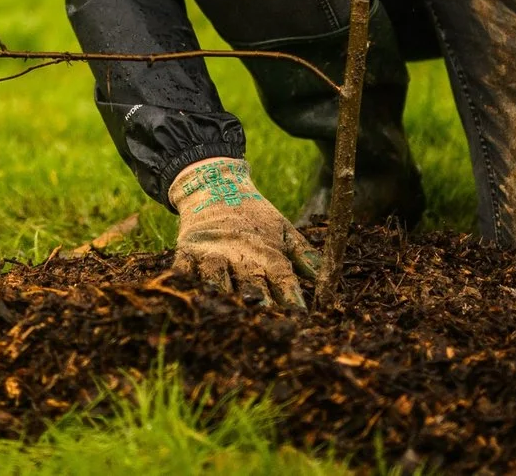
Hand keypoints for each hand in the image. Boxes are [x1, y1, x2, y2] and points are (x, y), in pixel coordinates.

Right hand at [169, 157, 321, 308]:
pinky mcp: (188, 251)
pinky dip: (184, 284)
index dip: (293, 302)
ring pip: (218, 281)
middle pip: (252, 288)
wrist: (215, 184)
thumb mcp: (284, 231)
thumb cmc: (254, 214)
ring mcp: (212, 254)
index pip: (284, 283)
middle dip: (261, 309)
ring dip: (225, 298)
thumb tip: (331, 284)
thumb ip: (306, 257)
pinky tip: (189, 298)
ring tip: (230, 321)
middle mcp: (241, 256)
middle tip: (269, 330)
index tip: (302, 322)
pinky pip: (184, 270)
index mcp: (267, 254)